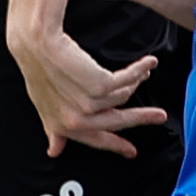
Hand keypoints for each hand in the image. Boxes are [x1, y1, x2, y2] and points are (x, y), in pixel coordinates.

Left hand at [11, 25, 164, 158]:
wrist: (36, 43)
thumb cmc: (38, 68)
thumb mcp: (43, 105)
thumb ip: (53, 129)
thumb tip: (54, 151)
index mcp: (63, 126)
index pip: (95, 140)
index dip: (115, 146)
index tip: (131, 151)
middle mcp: (77, 120)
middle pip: (118, 122)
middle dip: (142, 118)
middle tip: (159, 116)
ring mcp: (89, 105)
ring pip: (124, 96)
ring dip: (135, 82)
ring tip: (142, 71)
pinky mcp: (100, 87)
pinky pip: (129, 80)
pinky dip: (140, 70)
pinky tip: (148, 64)